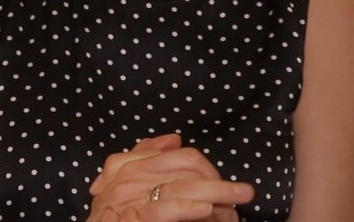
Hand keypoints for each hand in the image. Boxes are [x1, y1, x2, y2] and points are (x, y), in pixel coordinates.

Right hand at [88, 134, 253, 220]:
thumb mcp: (118, 180)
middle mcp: (127, 178)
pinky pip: (165, 209)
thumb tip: (174, 140)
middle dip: (217, 181)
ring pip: (182, 188)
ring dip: (216, 194)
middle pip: (186, 170)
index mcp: (126, 165)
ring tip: (240, 199)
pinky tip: (207, 209)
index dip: (206, 168)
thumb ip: (144, 155)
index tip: (222, 180)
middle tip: (244, 193)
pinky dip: (187, 208)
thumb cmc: (109, 214)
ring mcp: (129, 199)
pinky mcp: (132, 218)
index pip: (179, 157)